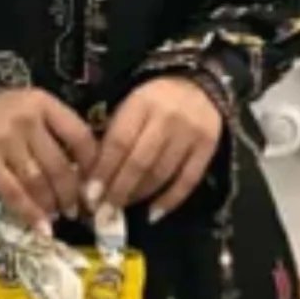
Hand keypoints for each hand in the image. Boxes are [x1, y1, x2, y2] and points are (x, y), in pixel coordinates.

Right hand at [0, 86, 98, 233]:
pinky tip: (41, 228)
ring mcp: (5, 140)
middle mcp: (27, 120)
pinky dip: (29, 213)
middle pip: (59, 166)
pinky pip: (13, 192)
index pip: (80, 137)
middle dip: (72, 194)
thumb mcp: (36, 109)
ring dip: (52, 205)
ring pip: (37, 182)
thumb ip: (58, 132)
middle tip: (76, 210)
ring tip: (58, 215)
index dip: (92, 166)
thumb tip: (86, 174)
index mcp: (45, 105)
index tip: (96, 186)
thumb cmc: (6, 113)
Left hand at [83, 77, 222, 222]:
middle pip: (139, 162)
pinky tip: (153, 213)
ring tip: (124, 207)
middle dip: (119, 191)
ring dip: (139, 196)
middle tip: (105, 212)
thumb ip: (113, 137)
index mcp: (141, 103)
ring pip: (161, 174)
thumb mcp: (129, 107)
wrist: (198, 85)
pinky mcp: (208, 147)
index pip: (118, 142)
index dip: (104, 172)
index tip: (90, 196)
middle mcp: (167, 117)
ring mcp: (190, 133)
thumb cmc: (154, 101)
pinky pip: (188, 181)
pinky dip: (170, 201)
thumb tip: (93, 179)